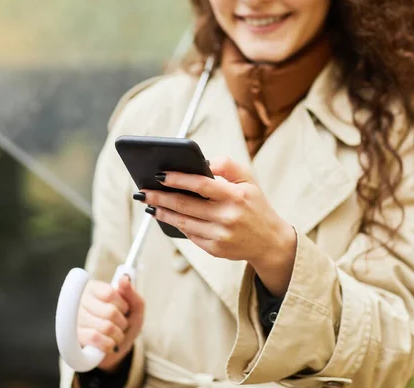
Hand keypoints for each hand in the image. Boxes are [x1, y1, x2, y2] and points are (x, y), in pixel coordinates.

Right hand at [77, 276, 144, 371]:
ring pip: (105, 327)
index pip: (110, 294)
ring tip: (116, 334)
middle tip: (121, 325)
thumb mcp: (134, 306)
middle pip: (110, 312)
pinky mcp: (73, 338)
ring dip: (118, 335)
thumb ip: (131, 292)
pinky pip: (96, 339)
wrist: (116, 347)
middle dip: (122, 322)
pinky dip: (109, 344)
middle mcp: (79, 301)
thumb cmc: (125, 321)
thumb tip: (124, 279)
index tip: (124, 309)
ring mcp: (74, 320)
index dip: (123, 305)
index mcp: (92, 288)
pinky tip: (110, 343)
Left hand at [139, 157, 296, 295]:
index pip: (201, 184)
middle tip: (143, 190)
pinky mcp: (215, 249)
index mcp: (236, 196)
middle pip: (186, 205)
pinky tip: (166, 215)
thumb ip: (228, 166)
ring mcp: (220, 235)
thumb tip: (203, 163)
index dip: (178, 179)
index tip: (160, 174)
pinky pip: (190, 234)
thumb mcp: (249, 181)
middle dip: (160, 196)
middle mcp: (228, 217)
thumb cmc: (256, 206)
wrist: (270, 241)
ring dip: (162, 212)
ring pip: (183, 222)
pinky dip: (176, 224)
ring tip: (150, 203)